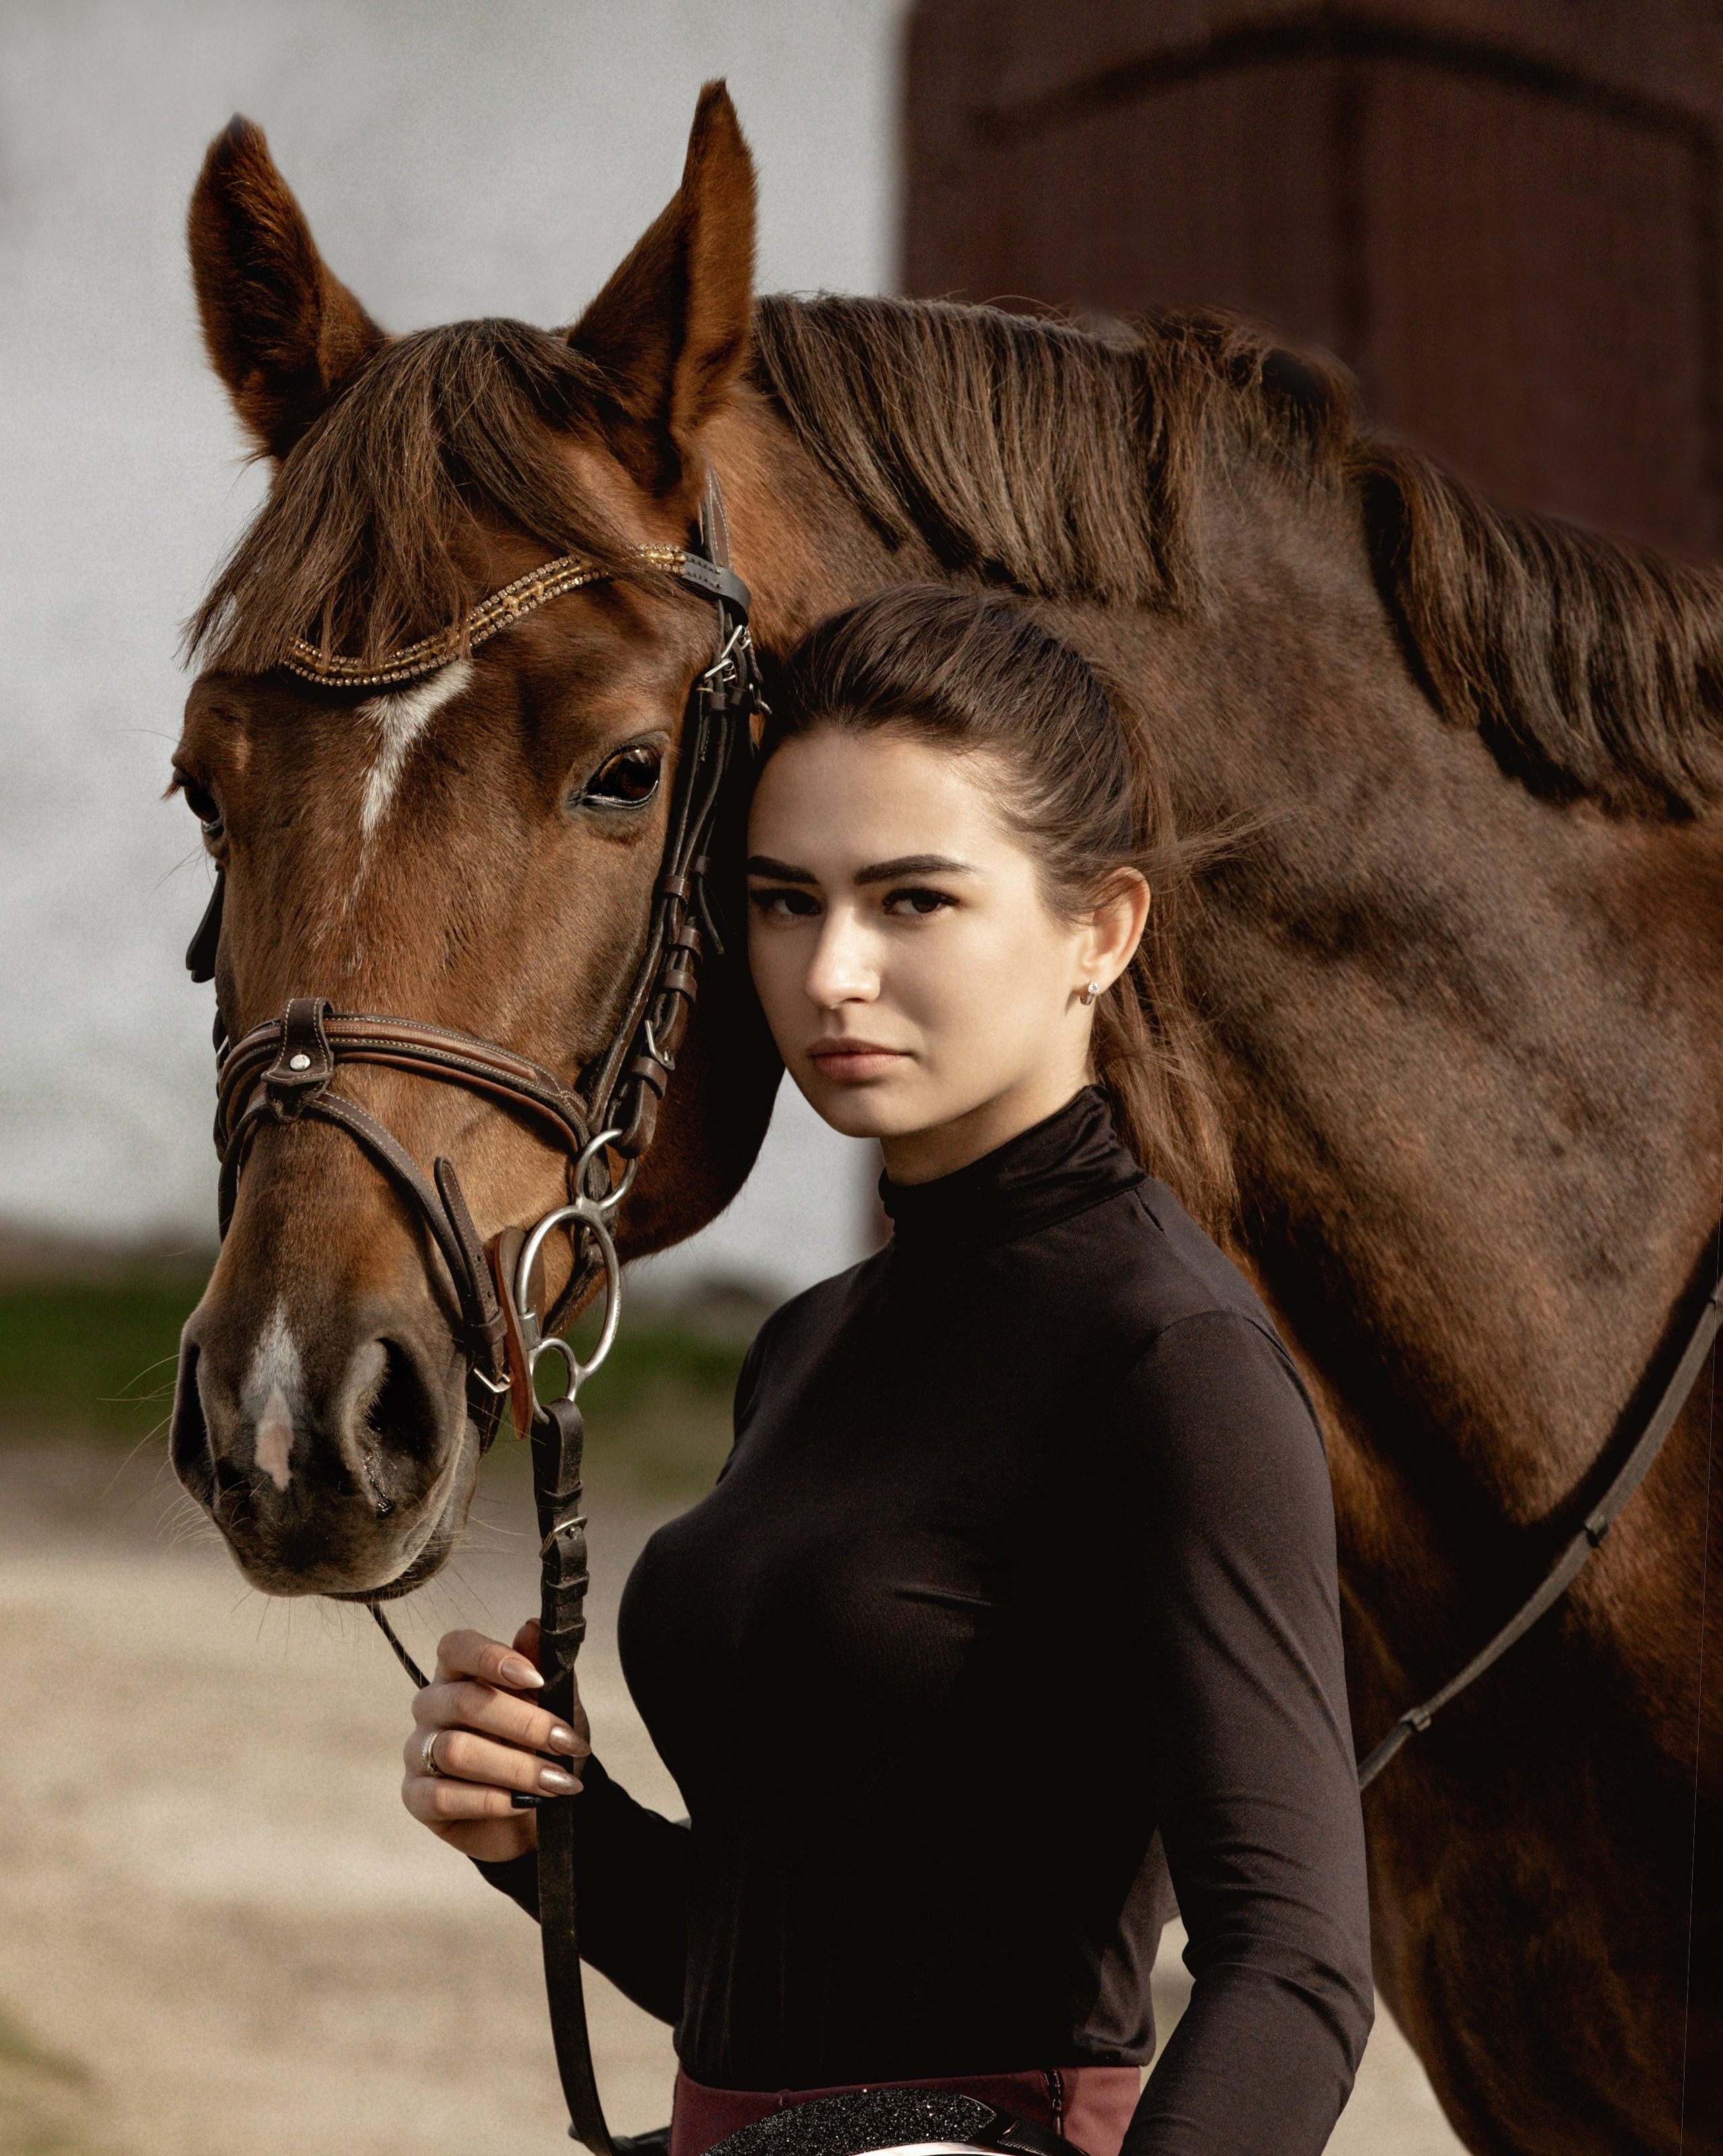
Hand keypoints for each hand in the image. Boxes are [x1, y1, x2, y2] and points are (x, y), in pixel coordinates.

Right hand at [400, 1619, 589, 1862]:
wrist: (534, 1813)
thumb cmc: (538, 1750)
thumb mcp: (555, 1707)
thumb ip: (546, 1668)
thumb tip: (532, 1626)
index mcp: (459, 1674)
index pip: (456, 1647)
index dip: (492, 1658)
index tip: (536, 1678)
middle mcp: (432, 1707)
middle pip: (465, 1702)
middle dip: (526, 1724)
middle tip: (566, 1743)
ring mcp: (418, 1751)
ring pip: (456, 1750)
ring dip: (515, 1767)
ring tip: (555, 1781)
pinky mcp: (416, 1797)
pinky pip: (442, 1796)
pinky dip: (489, 1800)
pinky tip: (521, 1803)